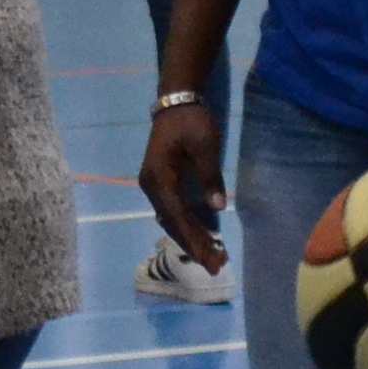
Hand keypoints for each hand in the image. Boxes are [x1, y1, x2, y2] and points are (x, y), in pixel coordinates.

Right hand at [138, 96, 229, 271]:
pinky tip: (202, 237)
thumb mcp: (205, 146)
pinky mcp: (161, 184)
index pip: (178, 216)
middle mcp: (151, 186)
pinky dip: (187, 226)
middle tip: (216, 266)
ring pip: (172, 219)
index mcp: (159, 177)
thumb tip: (216, 207)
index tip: (212, 257)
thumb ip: (209, 177)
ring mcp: (154, 186)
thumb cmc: (191, 121)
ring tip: (212, 257)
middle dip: (193, 245)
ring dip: (190, 238)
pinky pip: (173, 211)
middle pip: (172, 223)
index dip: (195, 238)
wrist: (176, 102)